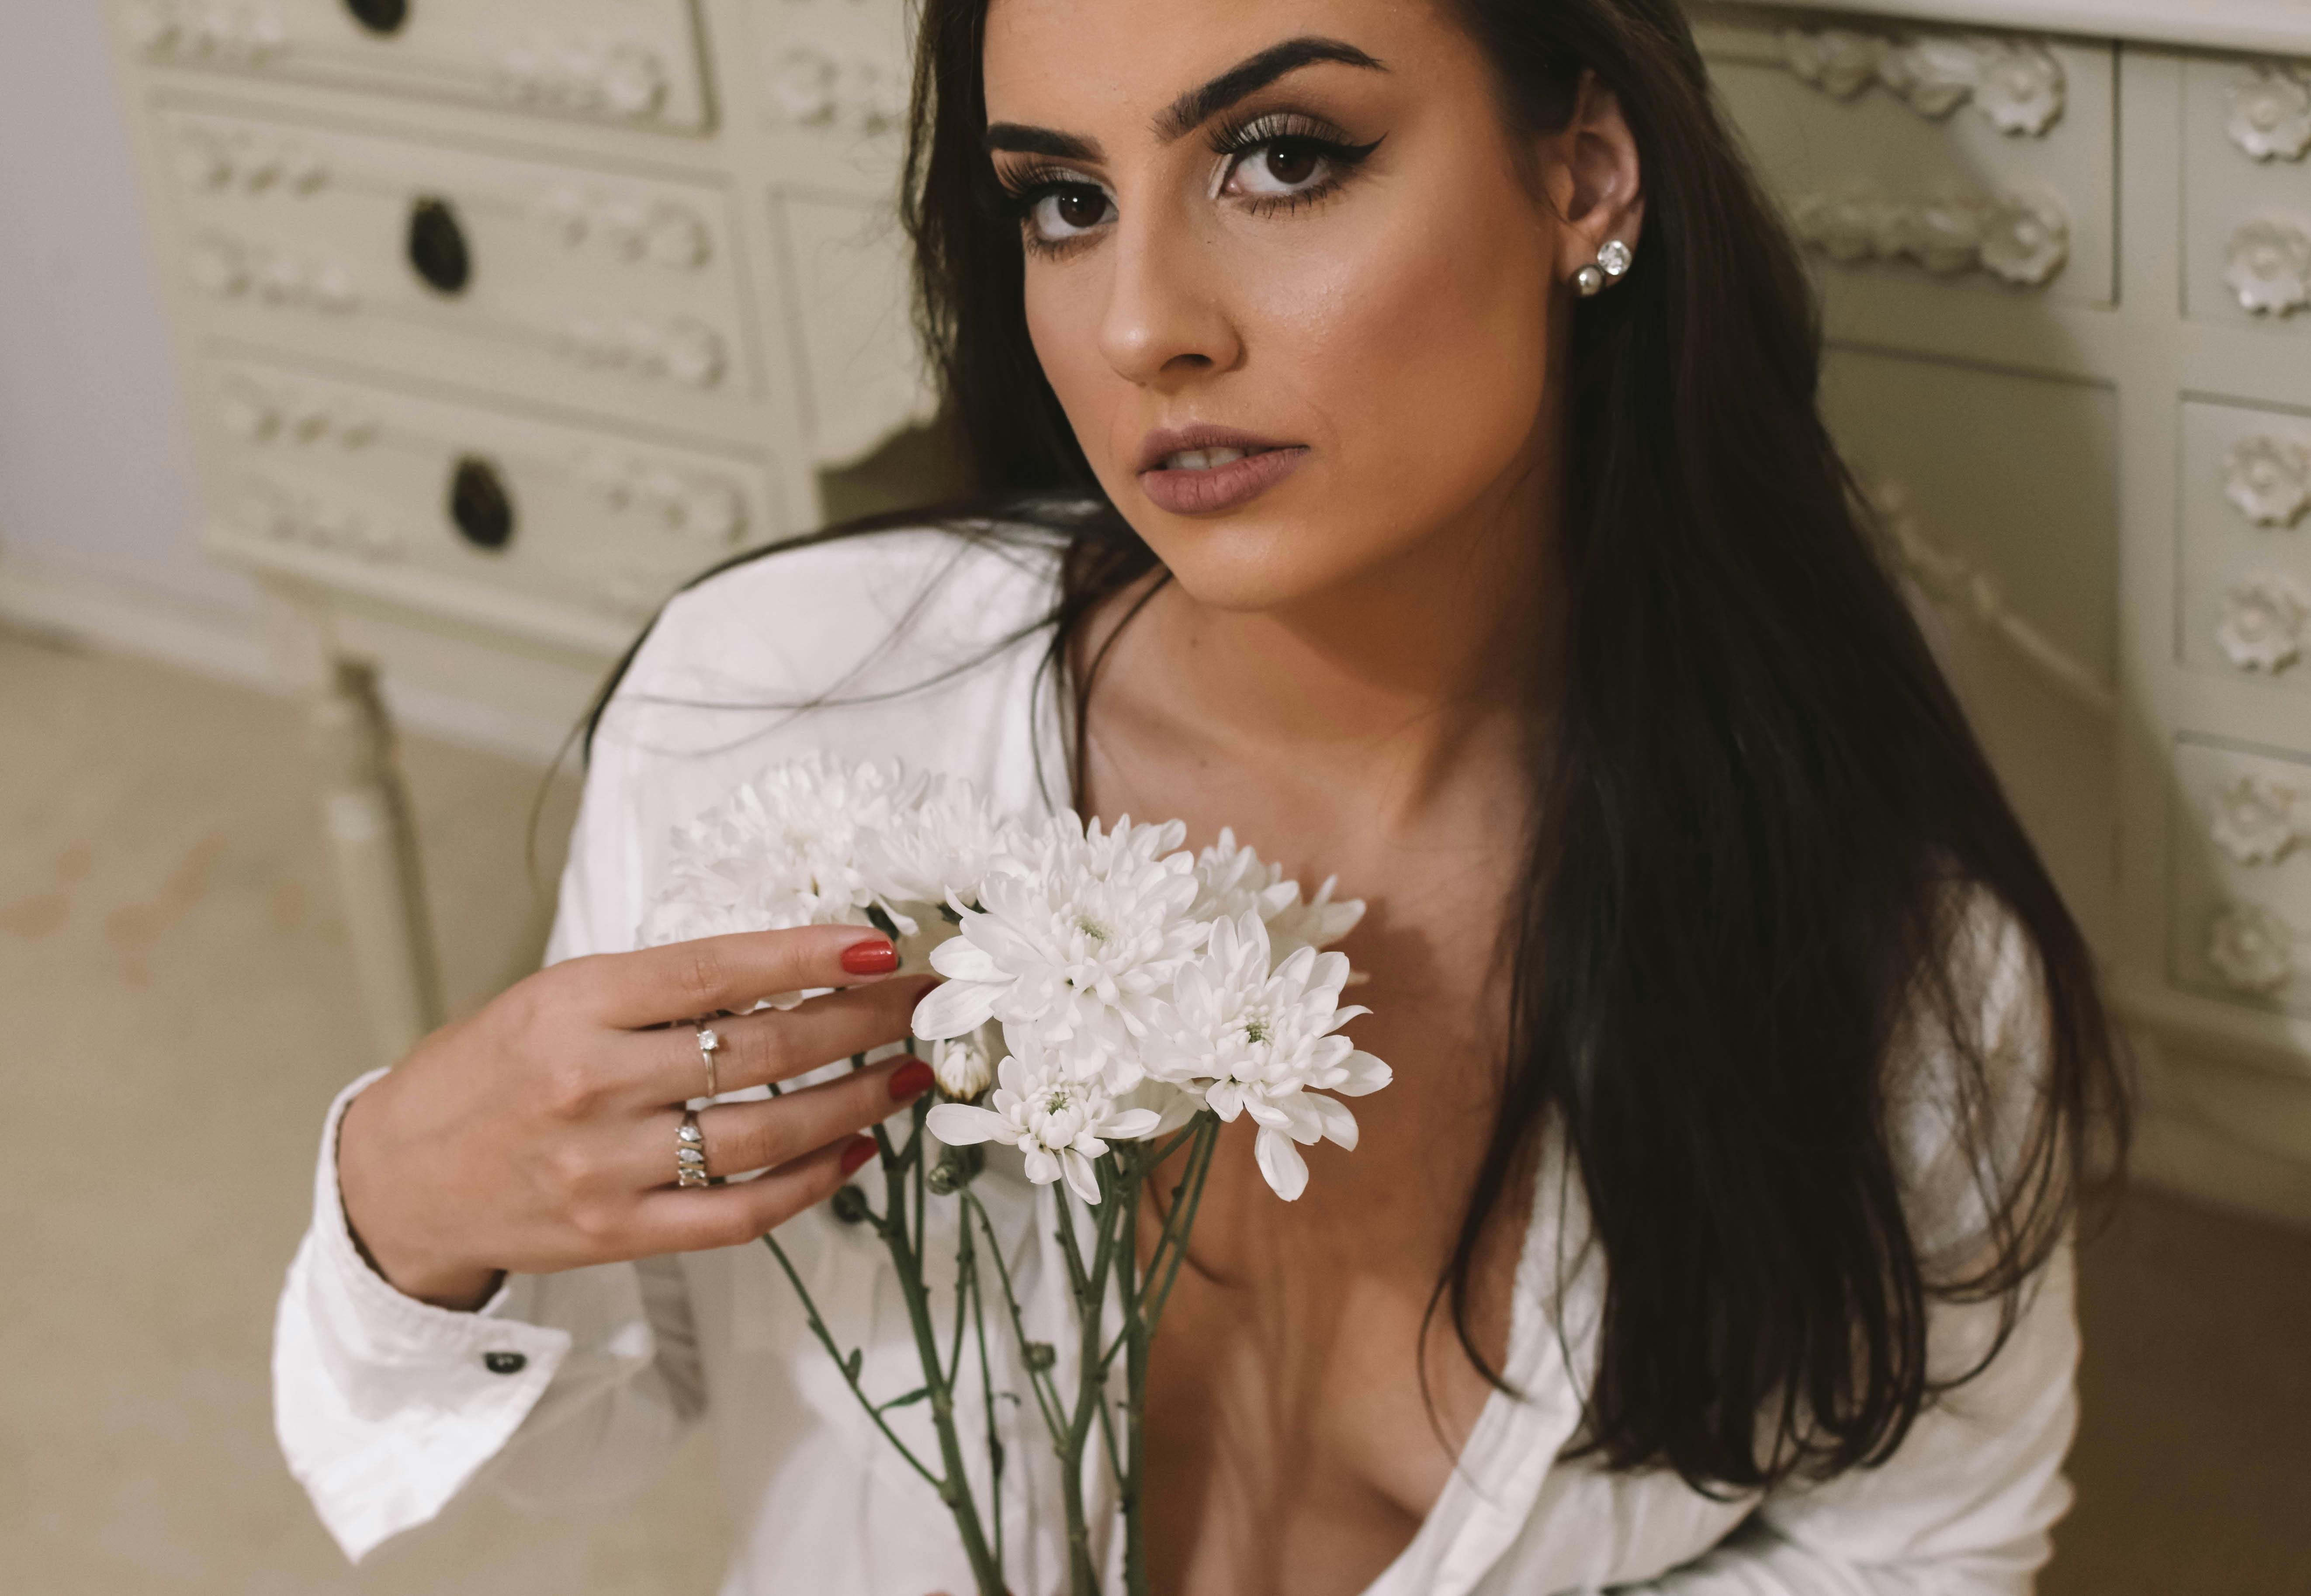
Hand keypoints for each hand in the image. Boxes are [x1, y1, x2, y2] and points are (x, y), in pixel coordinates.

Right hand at [337, 926, 935, 1308]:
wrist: (399, 1179)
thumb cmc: (489, 1073)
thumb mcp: (556, 997)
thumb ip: (657, 990)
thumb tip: (786, 974)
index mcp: (574, 1004)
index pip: (715, 971)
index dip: (806, 957)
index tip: (878, 946)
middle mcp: (591, 1083)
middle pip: (758, 1051)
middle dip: (857, 1023)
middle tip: (920, 1005)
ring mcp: (605, 1166)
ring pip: (764, 1134)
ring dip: (853, 1101)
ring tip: (906, 1073)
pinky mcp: (617, 1233)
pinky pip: (739, 1212)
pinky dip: (809, 1183)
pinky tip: (855, 1150)